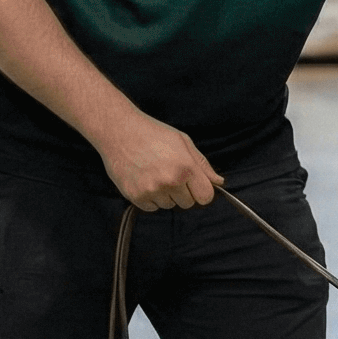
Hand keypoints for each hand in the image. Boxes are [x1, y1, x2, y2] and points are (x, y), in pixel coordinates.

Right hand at [99, 111, 221, 210]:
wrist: (118, 131)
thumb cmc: (152, 133)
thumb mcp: (183, 141)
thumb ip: (202, 165)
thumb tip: (218, 182)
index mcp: (186, 167)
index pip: (205, 197)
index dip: (201, 191)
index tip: (194, 184)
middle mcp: (170, 181)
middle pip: (187, 203)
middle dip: (182, 192)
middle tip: (169, 173)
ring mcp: (152, 190)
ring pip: (169, 205)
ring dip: (165, 195)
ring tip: (154, 173)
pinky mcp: (135, 196)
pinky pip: (151, 208)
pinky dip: (150, 198)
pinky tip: (144, 179)